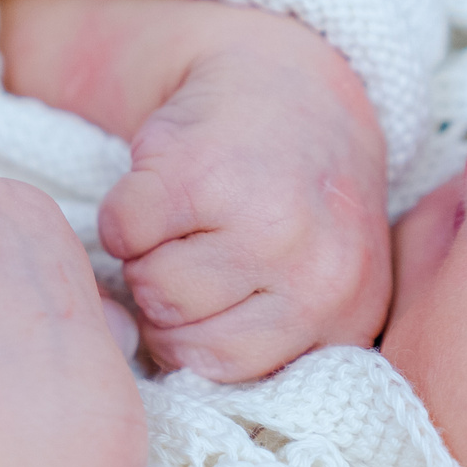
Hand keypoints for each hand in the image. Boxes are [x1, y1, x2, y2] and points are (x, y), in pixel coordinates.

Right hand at [0, 0, 389, 380]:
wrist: (289, 82)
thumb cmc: (293, 199)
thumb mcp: (315, 282)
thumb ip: (271, 343)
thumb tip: (174, 384)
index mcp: (346, 314)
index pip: (225, 371)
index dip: (192, 339)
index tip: (209, 298)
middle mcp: (316, 271)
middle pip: (178, 335)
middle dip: (166, 299)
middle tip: (198, 247)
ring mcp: (261, 219)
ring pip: (148, 287)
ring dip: (145, 255)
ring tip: (186, 218)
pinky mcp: (199, 171)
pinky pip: (121, 230)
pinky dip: (123, 211)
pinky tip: (165, 188)